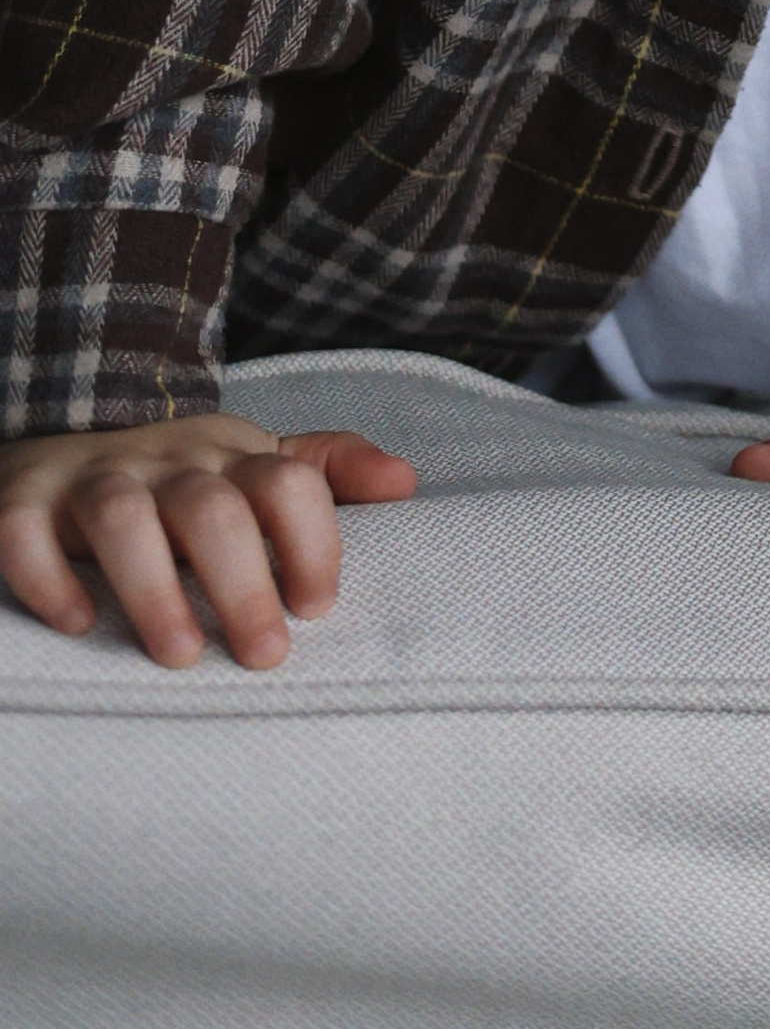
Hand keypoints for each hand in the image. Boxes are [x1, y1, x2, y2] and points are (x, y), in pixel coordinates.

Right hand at [0, 412, 418, 670]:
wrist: (66, 439)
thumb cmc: (180, 477)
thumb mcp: (255, 464)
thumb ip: (328, 472)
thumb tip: (406, 484)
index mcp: (229, 458)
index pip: (289, 482)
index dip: (313, 541)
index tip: (318, 607)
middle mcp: (165, 463)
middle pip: (213, 509)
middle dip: (243, 583)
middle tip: (264, 655)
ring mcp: (92, 479)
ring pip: (123, 518)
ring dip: (153, 586)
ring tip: (178, 654)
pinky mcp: (23, 501)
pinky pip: (24, 532)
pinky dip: (48, 576)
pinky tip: (77, 624)